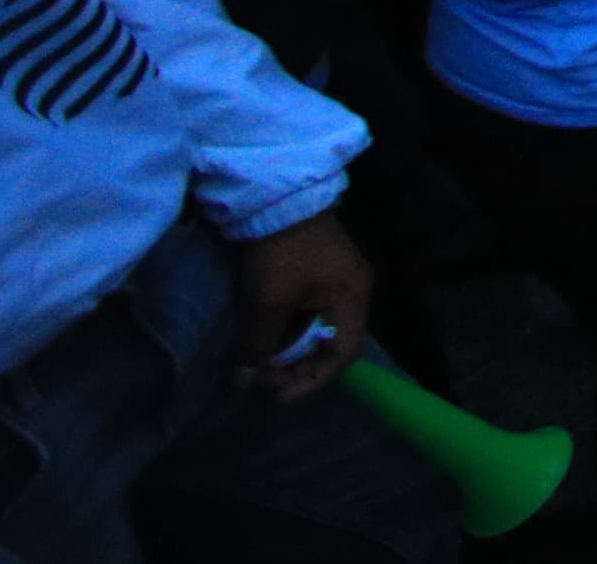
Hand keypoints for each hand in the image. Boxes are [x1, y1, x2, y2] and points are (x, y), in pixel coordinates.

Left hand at [233, 214, 370, 400]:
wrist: (277, 200)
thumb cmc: (282, 253)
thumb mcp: (269, 301)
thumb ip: (259, 345)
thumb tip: (244, 382)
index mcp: (353, 297)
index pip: (344, 353)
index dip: (314, 380)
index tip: (279, 395)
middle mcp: (352, 291)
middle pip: (331, 344)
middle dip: (297, 367)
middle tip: (262, 379)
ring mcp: (336, 280)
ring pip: (317, 330)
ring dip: (289, 350)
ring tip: (259, 363)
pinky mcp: (318, 272)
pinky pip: (307, 314)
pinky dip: (287, 331)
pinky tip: (265, 338)